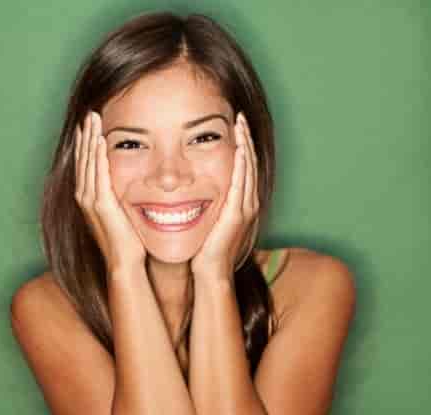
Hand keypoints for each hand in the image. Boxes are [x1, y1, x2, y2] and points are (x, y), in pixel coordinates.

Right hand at [74, 111, 146, 271]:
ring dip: (89, 139)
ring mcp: (90, 200)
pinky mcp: (101, 205)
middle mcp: (84, 196)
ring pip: (88, 162)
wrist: (124, 261)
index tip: (89, 124)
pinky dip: (98, 157)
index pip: (85, 163)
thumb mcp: (119, 211)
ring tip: (92, 119)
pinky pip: (98, 175)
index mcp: (88, 197)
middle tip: (89, 113)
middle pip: (82, 158)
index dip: (85, 142)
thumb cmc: (125, 240)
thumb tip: (126, 183)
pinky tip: (100, 141)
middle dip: (85, 134)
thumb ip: (118, 196)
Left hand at [190, 112, 259, 280]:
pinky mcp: (238, 215)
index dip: (241, 145)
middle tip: (240, 117)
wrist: (209, 271)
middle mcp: (248, 203)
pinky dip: (242, 165)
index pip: (244, 166)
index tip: (234, 125)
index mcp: (242, 202)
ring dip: (245, 146)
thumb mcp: (208, 216)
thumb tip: (190, 184)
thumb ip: (206, 199)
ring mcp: (245, 208)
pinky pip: (241, 184)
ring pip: (249, 169)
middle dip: (245, 138)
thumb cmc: (204, 246)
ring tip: (240, 125)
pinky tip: (239, 149)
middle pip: (250, 163)